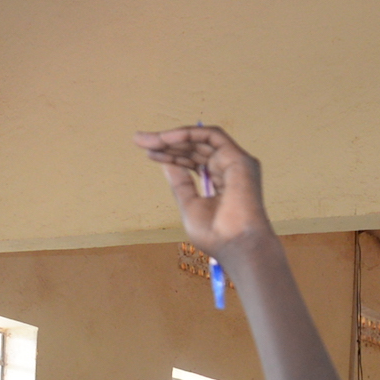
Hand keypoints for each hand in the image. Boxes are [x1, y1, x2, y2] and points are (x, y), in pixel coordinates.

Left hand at [134, 124, 270, 251]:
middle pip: (195, 148)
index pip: (194, 161)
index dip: (171, 155)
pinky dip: (189, 133)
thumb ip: (180, 182)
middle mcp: (229, 169)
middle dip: (167, 143)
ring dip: (174, 137)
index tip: (148, 153)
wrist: (236, 246)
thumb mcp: (189, 204)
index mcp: (220, 181)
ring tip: (149, 140)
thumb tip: (166, 163)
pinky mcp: (239, 159)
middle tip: (140, 140)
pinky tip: (166, 138)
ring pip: (202, 139)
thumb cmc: (216, 235)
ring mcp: (235, 163)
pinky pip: (212, 136)